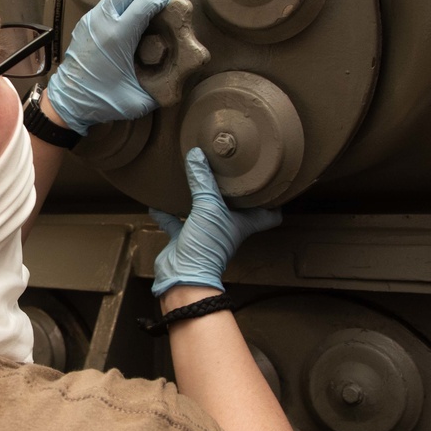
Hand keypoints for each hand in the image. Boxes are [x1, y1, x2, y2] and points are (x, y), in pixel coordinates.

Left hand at [46, 0, 173, 134]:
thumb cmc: (102, 101)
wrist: (68, 101)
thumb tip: (182, 73)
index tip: (173, 4)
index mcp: (118, 37)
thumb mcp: (140, 99)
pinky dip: (124, 3)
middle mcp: (103, 22)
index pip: (146, 0)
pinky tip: (132, 19)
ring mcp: (92, 19)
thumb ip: (163, 85)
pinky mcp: (86, 22)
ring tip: (149, 8)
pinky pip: (108, 1)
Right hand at [149, 148, 281, 296]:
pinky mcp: (184, 237)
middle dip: (230, 190)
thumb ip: (202, 180)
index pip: (268, 213)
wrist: (183, 276)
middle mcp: (226, 226)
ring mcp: (205, 232)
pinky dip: (166, 212)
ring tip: (192, 176)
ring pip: (203, 210)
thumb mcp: (208, 207)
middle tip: (228, 169)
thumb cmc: (207, 246)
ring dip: (197, 196)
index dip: (272, 199)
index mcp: (243, 222)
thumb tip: (196, 154)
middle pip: (234, 207)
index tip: (270, 181)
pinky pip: (175, 221)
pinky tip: (157, 201)